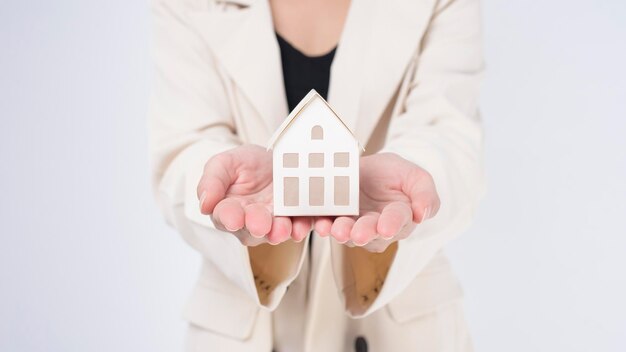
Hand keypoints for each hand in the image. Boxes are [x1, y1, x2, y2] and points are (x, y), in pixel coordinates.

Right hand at [197, 145, 311, 245]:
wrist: (274, 157)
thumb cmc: (245, 163)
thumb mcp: (224, 163)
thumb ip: (212, 181)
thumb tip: (204, 204)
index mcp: (229, 209)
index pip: (226, 217)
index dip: (229, 218)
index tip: (233, 219)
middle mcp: (252, 221)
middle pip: (254, 229)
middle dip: (258, 226)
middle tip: (261, 225)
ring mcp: (277, 221)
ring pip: (278, 232)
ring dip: (282, 232)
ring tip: (285, 229)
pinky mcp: (298, 217)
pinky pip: (305, 225)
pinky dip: (310, 226)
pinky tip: (317, 226)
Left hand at [314, 153, 439, 251]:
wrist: (371, 168)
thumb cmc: (397, 174)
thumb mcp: (417, 177)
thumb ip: (425, 195)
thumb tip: (423, 214)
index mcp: (401, 217)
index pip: (398, 220)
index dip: (392, 224)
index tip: (386, 228)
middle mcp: (378, 227)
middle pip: (372, 233)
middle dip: (364, 233)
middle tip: (358, 234)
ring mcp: (355, 225)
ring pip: (348, 234)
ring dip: (342, 232)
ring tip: (336, 229)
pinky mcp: (335, 219)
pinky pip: (328, 224)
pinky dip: (322, 225)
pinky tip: (320, 224)